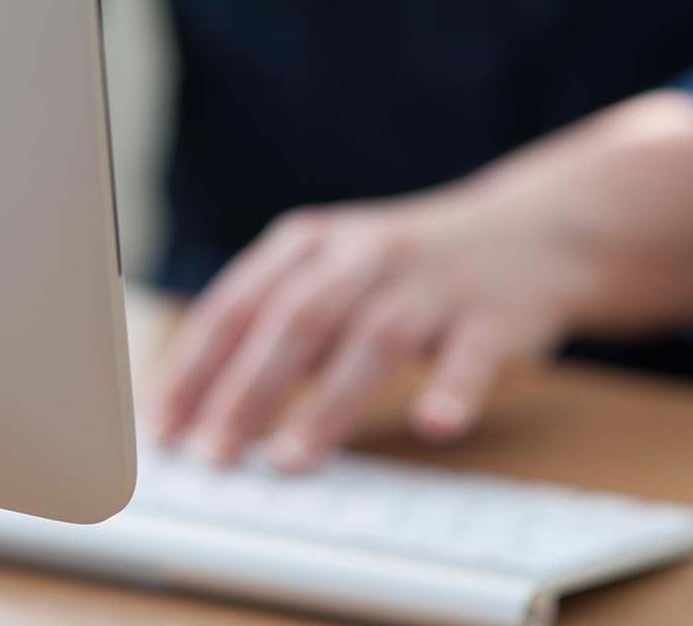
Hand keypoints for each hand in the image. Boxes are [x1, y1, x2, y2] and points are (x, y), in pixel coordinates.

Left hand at [152, 185, 576, 471]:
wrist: (531, 233)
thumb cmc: (404, 271)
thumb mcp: (329, 273)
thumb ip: (272, 328)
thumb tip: (198, 408)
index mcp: (311, 244)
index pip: (238, 306)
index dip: (195, 367)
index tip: (161, 425)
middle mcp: (366, 254)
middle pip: (296, 321)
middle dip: (247, 390)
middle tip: (212, 454)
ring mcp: (431, 283)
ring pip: (373, 340)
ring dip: (328, 404)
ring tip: (290, 460)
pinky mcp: (493, 316)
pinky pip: (471, 355)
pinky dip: (452, 390)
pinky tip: (435, 424)